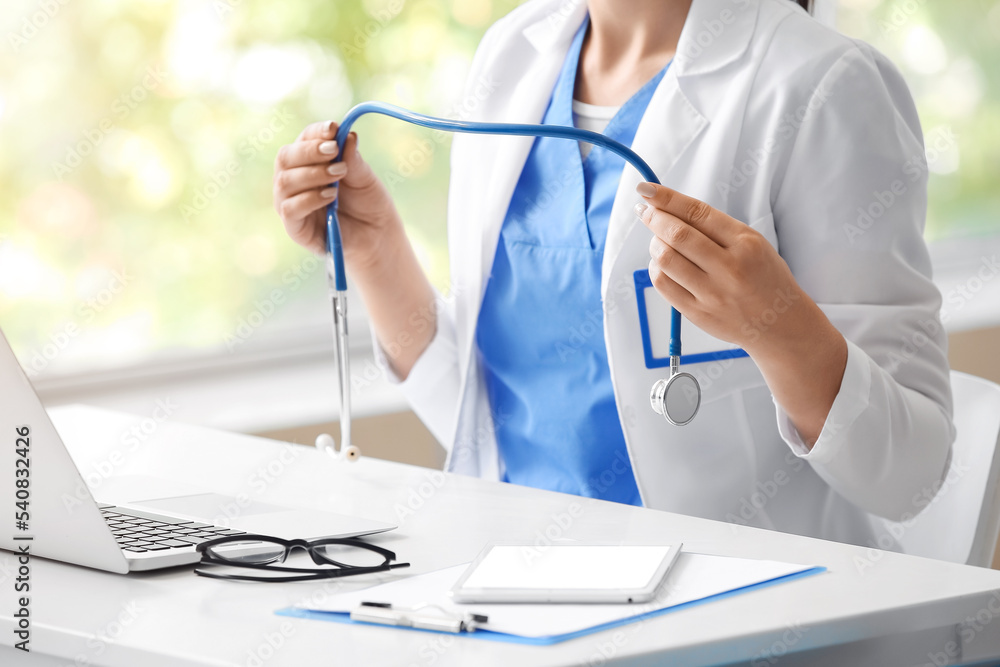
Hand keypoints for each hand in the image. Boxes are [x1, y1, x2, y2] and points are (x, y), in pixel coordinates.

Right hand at [273, 121, 401, 268]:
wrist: (377, 236)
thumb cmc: (368, 204)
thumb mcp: (365, 178)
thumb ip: (354, 159)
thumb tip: (347, 135)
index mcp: (309, 162)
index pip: (303, 140)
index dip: (315, 133)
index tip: (333, 129)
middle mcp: (294, 179)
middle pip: (286, 157)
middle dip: (309, 151)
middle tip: (334, 151)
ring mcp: (290, 203)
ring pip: (285, 181)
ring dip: (312, 174)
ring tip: (339, 174)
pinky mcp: (294, 226)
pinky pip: (289, 208)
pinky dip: (309, 199)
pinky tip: (330, 196)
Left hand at [636, 182, 805, 353]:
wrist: (779, 323)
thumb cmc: (765, 278)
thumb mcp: (754, 244)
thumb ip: (716, 229)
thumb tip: (672, 209)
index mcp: (746, 243)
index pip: (698, 212)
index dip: (667, 198)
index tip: (647, 190)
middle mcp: (729, 268)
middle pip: (677, 235)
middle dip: (654, 218)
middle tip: (645, 211)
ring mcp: (712, 293)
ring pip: (666, 259)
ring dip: (654, 243)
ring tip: (658, 240)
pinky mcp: (698, 312)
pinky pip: (663, 284)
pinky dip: (656, 268)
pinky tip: (662, 264)